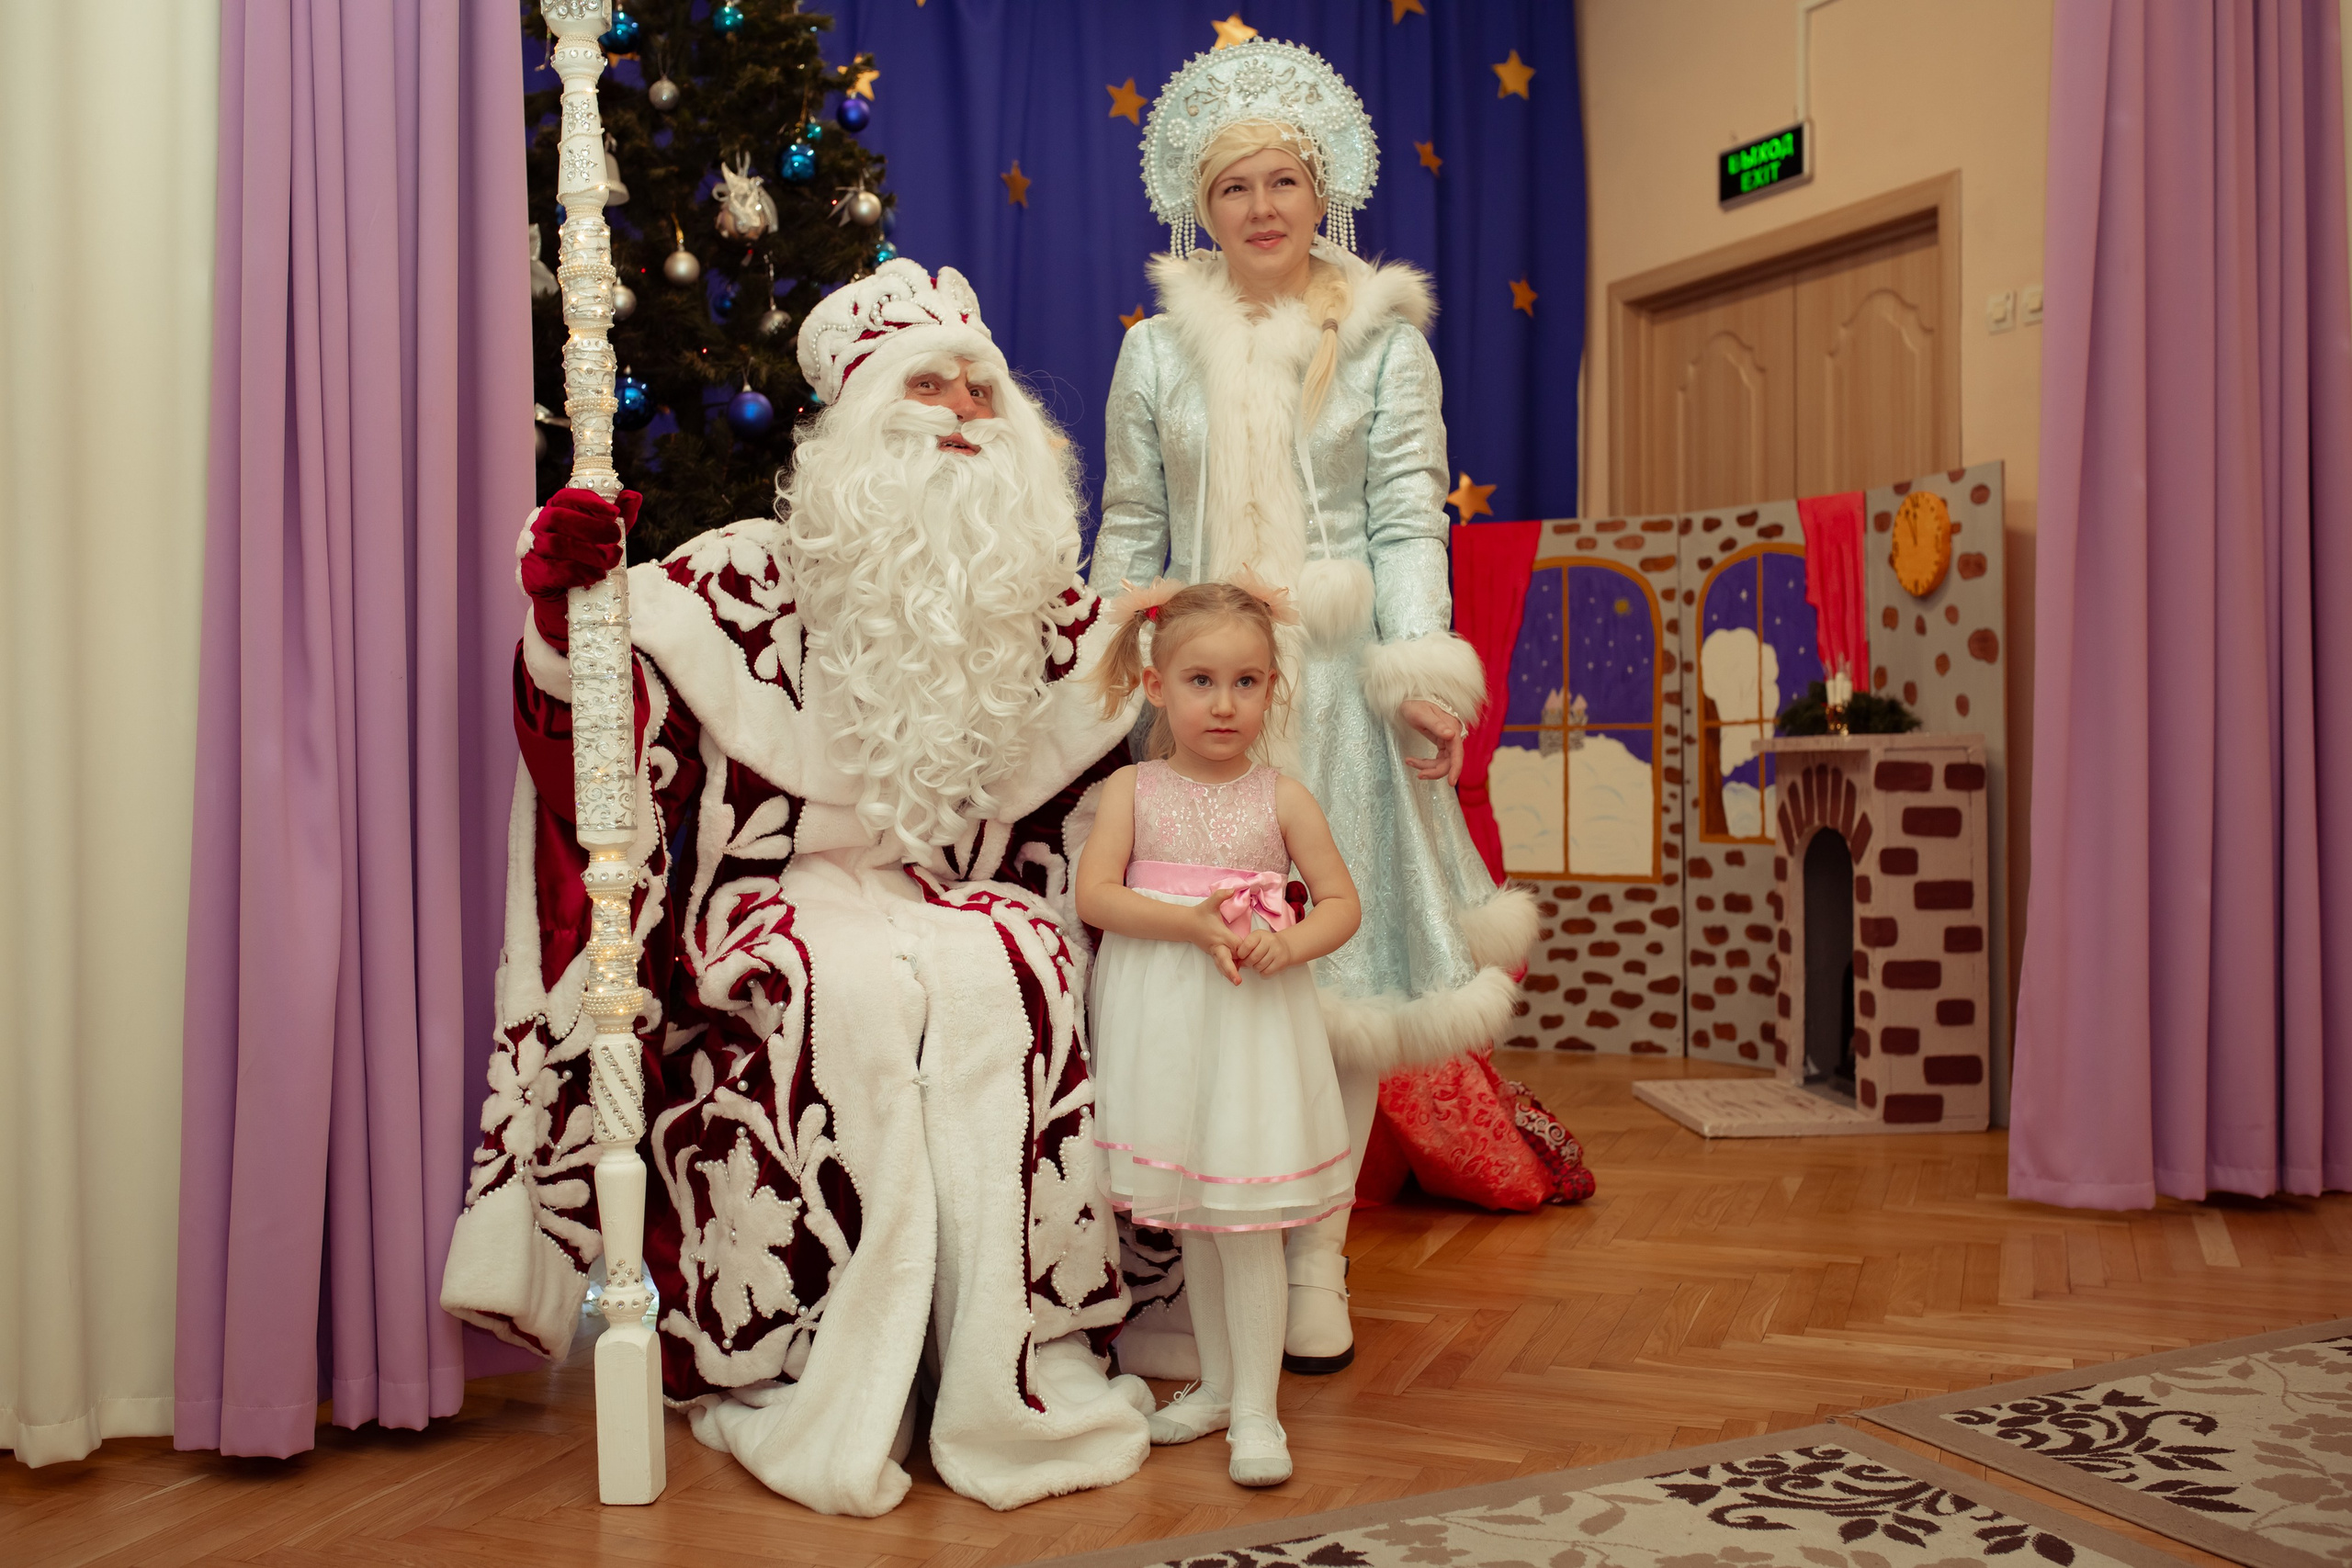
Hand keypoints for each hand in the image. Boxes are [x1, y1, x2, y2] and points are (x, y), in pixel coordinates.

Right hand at [521, 488, 639, 647]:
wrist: (568, 604)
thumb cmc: (587, 564)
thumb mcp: (607, 540)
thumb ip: (620, 519)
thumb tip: (634, 496)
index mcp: (555, 514)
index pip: (564, 497)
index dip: (589, 501)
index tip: (614, 512)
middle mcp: (539, 530)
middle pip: (558, 518)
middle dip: (592, 526)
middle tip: (616, 538)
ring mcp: (533, 553)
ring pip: (557, 544)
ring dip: (590, 552)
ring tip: (611, 560)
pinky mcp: (533, 576)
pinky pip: (555, 571)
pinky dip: (581, 572)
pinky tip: (597, 576)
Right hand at [1186, 896, 1242, 984]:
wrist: (1186, 924)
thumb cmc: (1200, 914)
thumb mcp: (1210, 903)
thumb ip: (1221, 895)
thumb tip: (1233, 889)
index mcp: (1220, 935)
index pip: (1236, 945)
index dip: (1244, 949)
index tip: (1251, 952)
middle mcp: (1218, 946)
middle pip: (1226, 961)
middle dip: (1232, 971)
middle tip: (1238, 982)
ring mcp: (1214, 951)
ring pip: (1222, 965)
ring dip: (1229, 973)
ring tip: (1236, 982)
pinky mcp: (1213, 953)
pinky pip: (1220, 964)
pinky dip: (1226, 969)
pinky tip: (1233, 975)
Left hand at [1233, 926, 1295, 976]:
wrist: (1285, 946)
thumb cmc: (1266, 943)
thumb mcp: (1255, 939)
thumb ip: (1245, 946)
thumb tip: (1236, 959)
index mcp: (1260, 934)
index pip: (1247, 945)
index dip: (1241, 953)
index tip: (1240, 956)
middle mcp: (1270, 941)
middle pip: (1253, 958)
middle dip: (1246, 963)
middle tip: (1245, 963)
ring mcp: (1277, 952)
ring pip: (1259, 966)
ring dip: (1255, 968)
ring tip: (1256, 964)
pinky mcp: (1281, 962)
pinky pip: (1267, 972)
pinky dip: (1262, 972)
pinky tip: (1263, 967)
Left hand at [1398, 698, 1466, 784]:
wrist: (1410, 698)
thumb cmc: (1415, 704)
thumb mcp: (1422, 714)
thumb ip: (1436, 725)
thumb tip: (1451, 736)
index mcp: (1452, 729)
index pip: (1457, 753)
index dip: (1455, 769)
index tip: (1451, 783)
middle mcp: (1452, 735)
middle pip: (1450, 761)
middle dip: (1435, 771)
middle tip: (1419, 774)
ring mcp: (1447, 739)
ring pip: (1443, 762)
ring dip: (1427, 767)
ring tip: (1410, 762)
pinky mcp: (1441, 742)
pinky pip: (1437, 758)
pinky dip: (1425, 763)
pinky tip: (1413, 761)